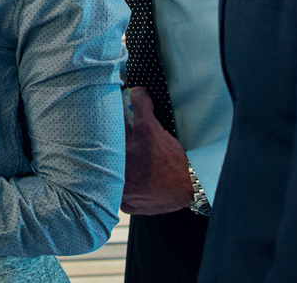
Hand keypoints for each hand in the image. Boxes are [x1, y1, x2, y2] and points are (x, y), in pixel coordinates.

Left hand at [120, 86, 194, 214]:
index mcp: (115, 159)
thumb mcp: (153, 128)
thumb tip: (136, 90)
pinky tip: (138, 179)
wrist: (191, 187)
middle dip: (116, 150)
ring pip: (114, 178)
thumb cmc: (171, 161)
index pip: (105, 139)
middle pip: (109, 160)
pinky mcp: (129, 206)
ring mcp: (121, 195)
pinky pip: (122, 194)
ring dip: (121, 169)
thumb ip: (141, 107)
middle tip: (129, 146)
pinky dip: (128, 186)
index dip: (111, 130)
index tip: (118, 127)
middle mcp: (114, 180)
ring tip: (137, 164)